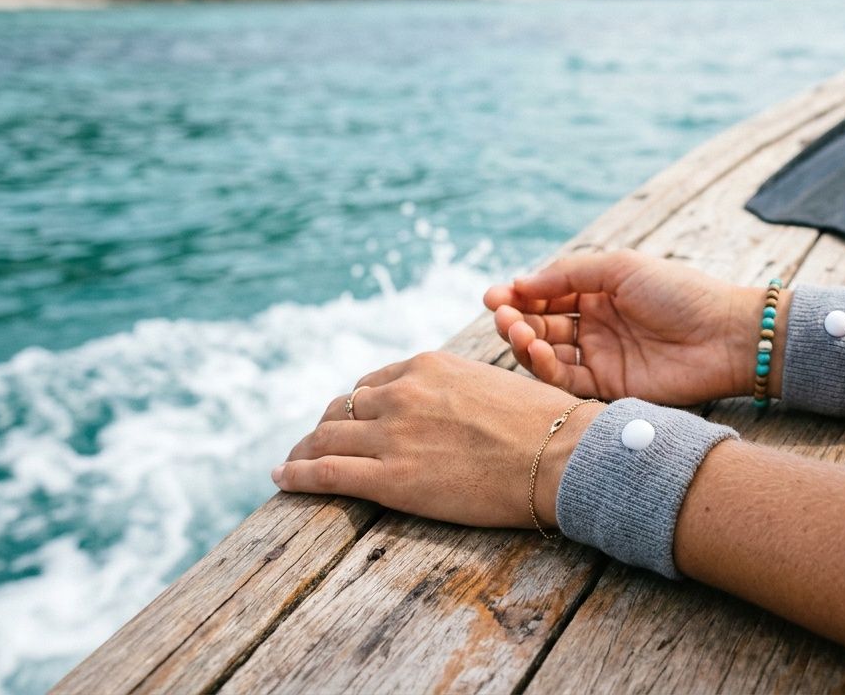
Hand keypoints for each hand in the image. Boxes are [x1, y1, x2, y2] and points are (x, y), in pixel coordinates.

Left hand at [272, 351, 602, 528]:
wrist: (562, 456)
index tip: (348, 419)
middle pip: (342, 408)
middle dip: (326, 426)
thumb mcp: (494, 383)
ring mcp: (392, 435)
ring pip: (325, 437)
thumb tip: (454, 407)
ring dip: (305, 449)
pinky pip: (324, 472)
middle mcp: (402, 393)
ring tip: (293, 462)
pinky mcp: (389, 478)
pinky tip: (282, 477)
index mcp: (427, 365)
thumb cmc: (546, 424)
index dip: (355, 405)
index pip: (372, 383)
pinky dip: (296, 474)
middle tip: (315, 442)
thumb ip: (459, 390)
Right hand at [483, 250, 786, 404]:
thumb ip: (568, 275)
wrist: (725, 336)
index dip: (517, 297)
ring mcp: (600, 357)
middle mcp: (594, 325)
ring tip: (520, 333)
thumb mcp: (621, 267)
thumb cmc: (680, 292)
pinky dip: (545, 368)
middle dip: (515, 321)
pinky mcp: (609, 388)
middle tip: (504, 318)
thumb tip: (518, 283)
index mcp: (597, 293)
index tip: (494, 297)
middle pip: (539, 325)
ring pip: (547, 354)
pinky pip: (566, 382)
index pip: (545, 296)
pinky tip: (538, 352)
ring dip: (525, 344)